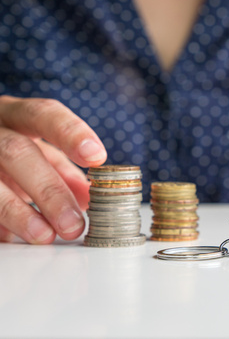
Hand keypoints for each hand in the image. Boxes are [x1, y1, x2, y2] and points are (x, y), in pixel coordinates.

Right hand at [0, 96, 106, 243]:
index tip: (96, 156)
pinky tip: (9, 237)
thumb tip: (93, 197)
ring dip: (18, 212)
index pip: (43, 114)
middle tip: (72, 223)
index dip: (70, 133)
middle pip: (17, 152)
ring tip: (44, 235)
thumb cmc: (9, 154)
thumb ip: (65, 173)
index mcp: (15, 115)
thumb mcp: (37, 154)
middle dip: (49, 190)